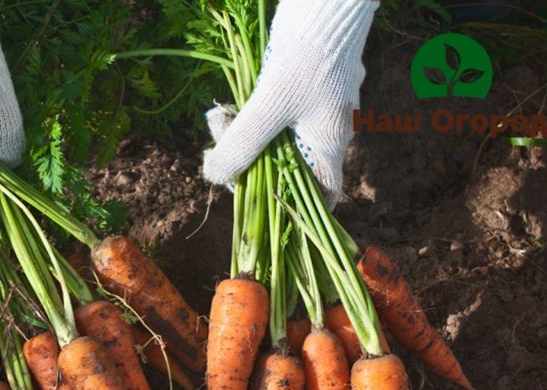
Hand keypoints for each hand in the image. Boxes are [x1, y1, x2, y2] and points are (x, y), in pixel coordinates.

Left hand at [202, 0, 377, 208]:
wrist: (324, 3)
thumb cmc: (307, 57)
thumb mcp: (268, 106)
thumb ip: (242, 145)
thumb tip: (215, 177)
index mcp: (330, 144)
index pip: (323, 196)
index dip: (295, 211)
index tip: (258, 207)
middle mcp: (327, 130)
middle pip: (289, 168)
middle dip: (253, 167)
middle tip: (222, 157)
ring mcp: (315, 108)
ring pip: (277, 138)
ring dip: (246, 138)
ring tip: (221, 123)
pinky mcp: (300, 87)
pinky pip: (273, 113)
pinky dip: (251, 115)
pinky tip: (230, 107)